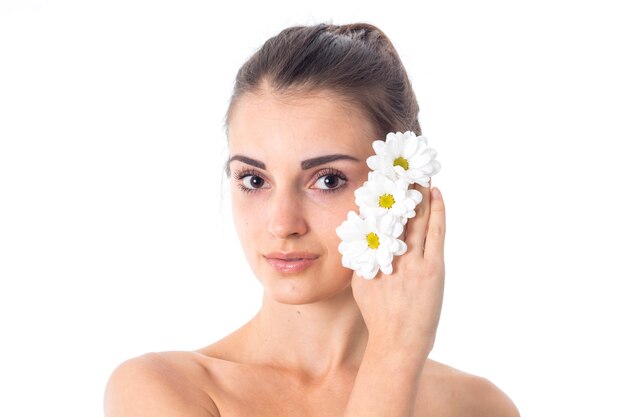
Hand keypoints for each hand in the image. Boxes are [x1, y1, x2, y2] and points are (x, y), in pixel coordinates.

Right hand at [351, 184, 445, 353]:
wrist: (397, 343)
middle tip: (402, 165)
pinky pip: (435, 232)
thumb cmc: (380, 317)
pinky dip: (436, 210)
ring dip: (418, 192)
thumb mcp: (362, 284)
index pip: (372, 217)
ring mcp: (411, 261)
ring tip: (419, 172)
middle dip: (398, 187)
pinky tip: (436, 193)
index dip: (378, 194)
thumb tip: (366, 238)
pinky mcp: (431, 268)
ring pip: (415, 217)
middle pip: (394, 211)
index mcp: (369, 256)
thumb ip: (364, 259)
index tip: (380, 176)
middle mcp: (388, 254)